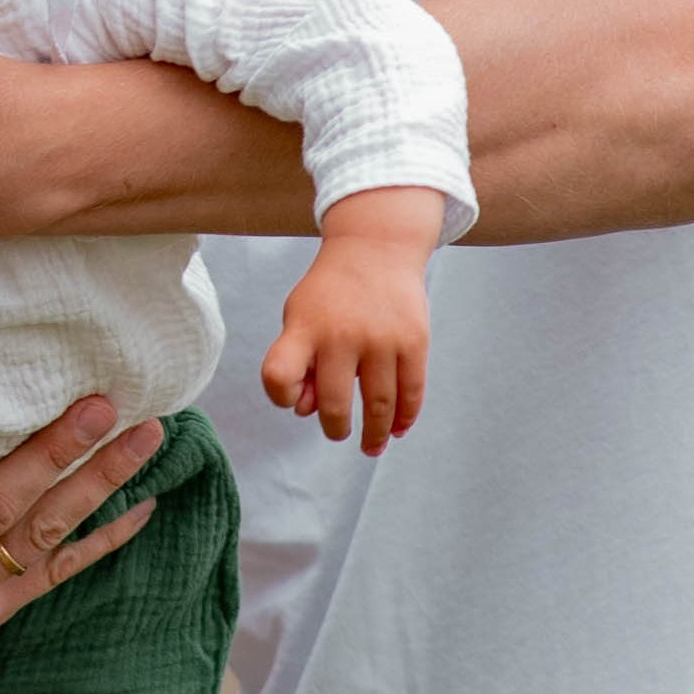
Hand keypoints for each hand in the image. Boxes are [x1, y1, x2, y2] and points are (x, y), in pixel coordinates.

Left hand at [261, 189, 440, 456]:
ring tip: (372, 446)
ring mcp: (381, 340)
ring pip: (378, 406)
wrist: (376, 247)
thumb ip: (298, 362)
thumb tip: (307, 411)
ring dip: (374, 435)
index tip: (293, 398)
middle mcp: (341, 336)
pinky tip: (397, 428)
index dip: (281, 397)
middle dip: (336, 428)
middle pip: (334, 404)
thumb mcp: (300, 315)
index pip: (280, 376)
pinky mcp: (414, 342)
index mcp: (305, 328)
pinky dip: (405, 417)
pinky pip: (411, 392)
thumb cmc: (330, 294)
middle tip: (339, 432)